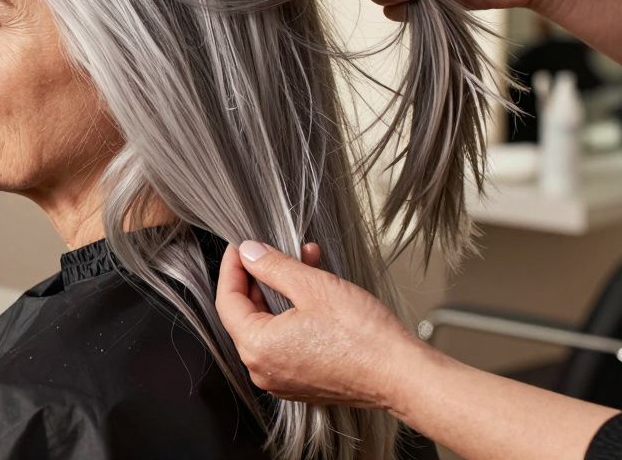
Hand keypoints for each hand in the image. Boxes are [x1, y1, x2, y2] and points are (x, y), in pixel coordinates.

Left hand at [215, 241, 423, 409]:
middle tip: (273, 251)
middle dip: (261, 277)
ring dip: (282, 292)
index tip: (239, 247)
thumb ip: (273, 267)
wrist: (402, 375)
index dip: (232, 268)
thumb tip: (249, 253)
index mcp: (257, 348)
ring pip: (270, 325)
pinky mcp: (303, 382)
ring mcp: (283, 379)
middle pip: (246, 314)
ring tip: (305, 263)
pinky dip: (294, 314)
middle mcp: (263, 369)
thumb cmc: (363, 337)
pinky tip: (314, 291)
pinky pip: (287, 342)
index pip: (227, 301)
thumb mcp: (313, 287)